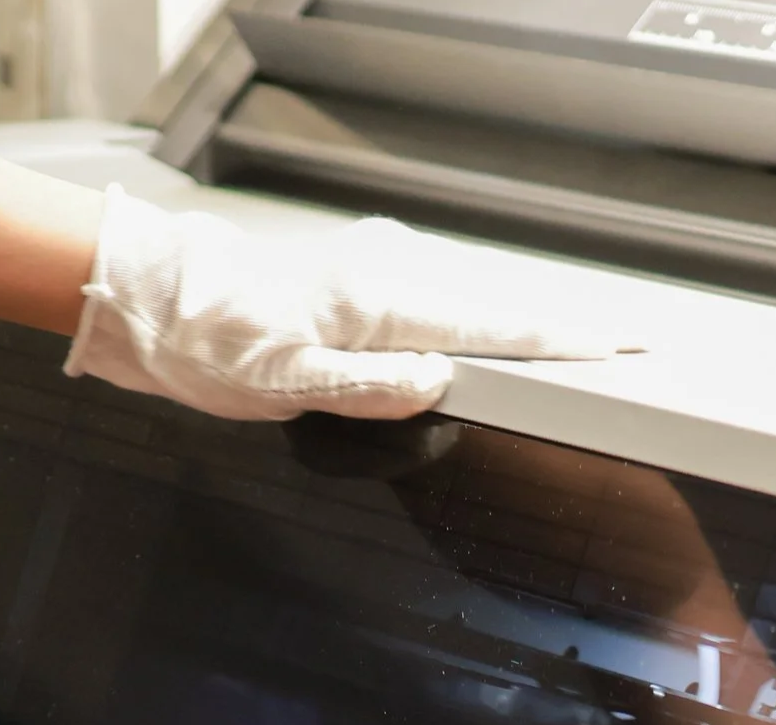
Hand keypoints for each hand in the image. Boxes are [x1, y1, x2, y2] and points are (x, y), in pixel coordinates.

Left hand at [67, 188, 638, 421]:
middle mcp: (384, 287)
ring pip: (465, 319)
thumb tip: (442, 382)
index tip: (623, 346)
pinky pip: (432, 319)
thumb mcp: (286, 381)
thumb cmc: (209, 342)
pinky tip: (479, 356)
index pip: (494, 328)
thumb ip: (369, 387)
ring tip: (570, 360)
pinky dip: (470, 336)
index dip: (562, 342)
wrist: (150, 300)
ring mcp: (371, 287)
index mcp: (380, 309)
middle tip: (625, 355)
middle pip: (495, 319)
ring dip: (515, 341)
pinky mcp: (354, 298)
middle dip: (559, 341)